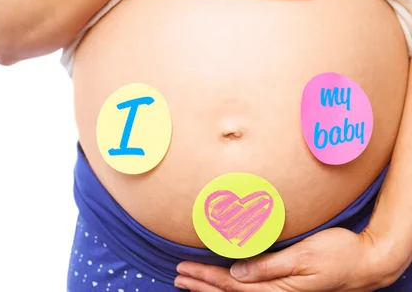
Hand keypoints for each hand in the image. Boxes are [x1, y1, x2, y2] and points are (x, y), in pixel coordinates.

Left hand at [174, 228, 403, 291]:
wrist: (365, 263)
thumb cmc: (338, 255)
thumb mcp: (304, 257)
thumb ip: (270, 267)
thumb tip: (237, 273)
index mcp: (277, 289)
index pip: (232, 285)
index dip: (206, 278)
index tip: (184, 269)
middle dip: (201, 285)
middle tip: (177, 276)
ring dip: (210, 288)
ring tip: (188, 282)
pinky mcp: (284, 287)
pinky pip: (248, 290)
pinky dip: (228, 287)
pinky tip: (219, 283)